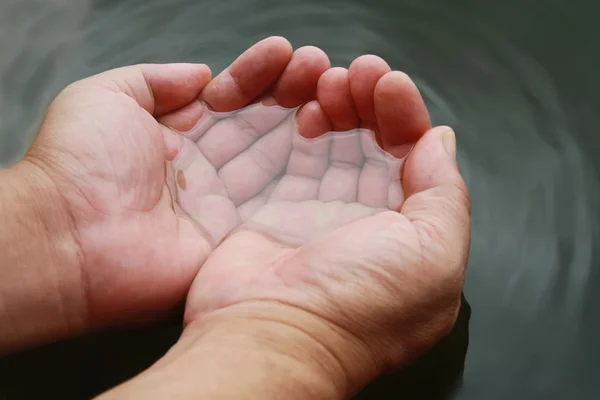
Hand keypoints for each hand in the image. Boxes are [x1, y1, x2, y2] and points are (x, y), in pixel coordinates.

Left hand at [23, 37, 330, 330]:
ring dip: (304, 125)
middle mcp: (203, 169)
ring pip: (274, 159)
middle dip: (289, 94)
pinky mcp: (236, 236)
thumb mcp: (108, 97)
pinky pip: (278, 203)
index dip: (256, 76)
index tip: (283, 52)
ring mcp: (222, 203)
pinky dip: (305, 177)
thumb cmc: (79, 164)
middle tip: (317, 66)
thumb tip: (203, 73)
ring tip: (330, 90)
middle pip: (256, 126)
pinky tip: (329, 143)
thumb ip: (156, 79)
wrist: (70, 240)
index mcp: (174, 136)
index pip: (227, 100)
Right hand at [182, 58, 470, 394]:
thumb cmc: (357, 306)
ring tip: (328, 83)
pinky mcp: (278, 208)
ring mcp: (320, 216)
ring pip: (336, 144)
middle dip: (370, 104)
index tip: (390, 87)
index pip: (416, 162)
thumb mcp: (433, 252)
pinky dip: (301, 125)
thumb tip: (438, 141)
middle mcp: (368, 226)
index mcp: (411, 238)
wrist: (271, 333)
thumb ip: (446, 192)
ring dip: (337, 106)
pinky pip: (294, 155)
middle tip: (358, 75)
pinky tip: (304, 108)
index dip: (407, 119)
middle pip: (375, 146)